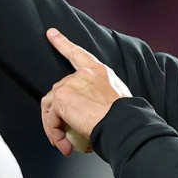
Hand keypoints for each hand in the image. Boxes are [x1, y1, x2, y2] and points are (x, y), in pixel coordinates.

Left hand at [42, 29, 130, 154]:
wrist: (123, 124)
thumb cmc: (126, 118)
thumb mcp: (116, 102)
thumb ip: (99, 101)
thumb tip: (91, 117)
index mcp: (99, 72)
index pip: (78, 54)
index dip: (63, 43)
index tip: (51, 34)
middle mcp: (83, 75)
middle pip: (59, 92)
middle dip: (58, 116)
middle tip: (65, 137)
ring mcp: (71, 84)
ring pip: (51, 106)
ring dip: (54, 128)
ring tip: (63, 143)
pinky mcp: (62, 98)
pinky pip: (51, 118)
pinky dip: (55, 134)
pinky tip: (64, 144)